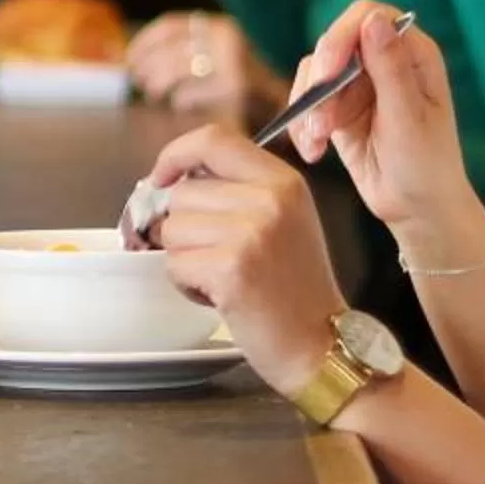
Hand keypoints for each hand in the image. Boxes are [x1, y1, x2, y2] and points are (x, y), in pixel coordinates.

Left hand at [126, 11, 278, 124]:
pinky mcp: (234, 90)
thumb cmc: (255, 81)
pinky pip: (190, 95)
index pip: (172, 26)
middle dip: (147, 64)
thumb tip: (144, 58)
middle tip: (138, 77)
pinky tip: (180, 103)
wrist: (299, 102)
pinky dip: (180, 100)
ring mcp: (231, 65)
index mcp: (222, 26)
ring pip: (176, 71)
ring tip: (154, 92)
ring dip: (158, 83)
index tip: (131, 54)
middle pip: (169, 50)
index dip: (145, 41)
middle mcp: (226, 40)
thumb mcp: (226, 53)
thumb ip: (196, 50)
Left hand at [143, 129, 347, 397]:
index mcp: (284, 180)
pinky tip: (219, 295)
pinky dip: (186, 284)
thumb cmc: (295, 286)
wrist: (322, 344)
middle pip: (183, 191)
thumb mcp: (282, 219)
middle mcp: (270, 199)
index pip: (213, 139)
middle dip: (183, 226)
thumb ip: (237, 189)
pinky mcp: (231, 269)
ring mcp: (251, 233)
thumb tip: (169, 179)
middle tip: (215, 255)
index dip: (175, 154)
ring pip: (172, 228)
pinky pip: (174, 263)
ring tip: (221, 276)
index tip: (162, 179)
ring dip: (184, 257)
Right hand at [283, 0, 480, 242]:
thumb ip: (390, 68)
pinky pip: (307, 101)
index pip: (368, 17)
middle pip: (333, 43)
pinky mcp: (338, 107)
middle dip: (320, 83)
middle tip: (321, 122)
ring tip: (319, 143)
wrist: (416, 208)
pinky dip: (303, 125)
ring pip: (313, 73)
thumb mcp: (408, 118)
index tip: (328, 71)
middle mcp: (384, 61)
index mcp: (413, 55)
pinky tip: (314, 152)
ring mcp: (359, 84)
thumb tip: (373, 18)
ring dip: (310, 108)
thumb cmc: (426, 165)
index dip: (342, 36)